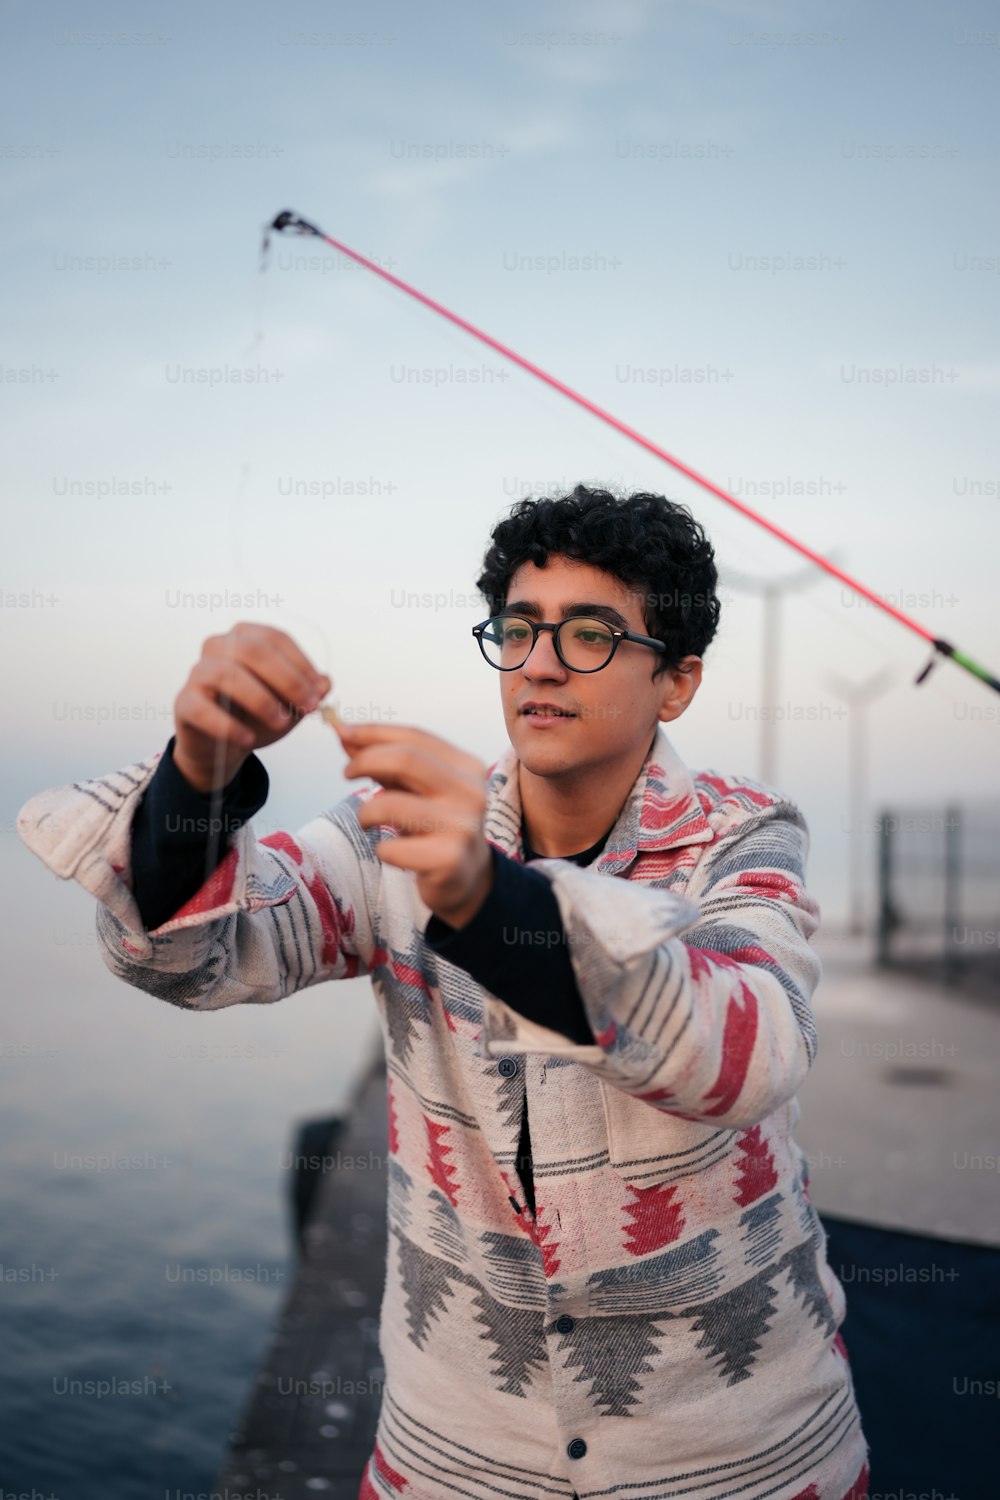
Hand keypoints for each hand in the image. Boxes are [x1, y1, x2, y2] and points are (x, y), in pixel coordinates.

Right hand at [173, 623, 330, 793]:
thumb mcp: (289, 704)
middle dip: (287, 679)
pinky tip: (248, 739)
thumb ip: (309, 692)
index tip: (319, 692)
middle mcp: (218, 646)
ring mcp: (198, 672)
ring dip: (261, 700)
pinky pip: (202, 708)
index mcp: (245, 637)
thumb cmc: (256, 716)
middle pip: (253, 650)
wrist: (223, 746)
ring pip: (227, 674)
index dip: (301, 664)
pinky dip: (228, 725)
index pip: (276, 639)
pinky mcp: (184, 702)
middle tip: (309, 706)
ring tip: (282, 722)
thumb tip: (325, 683)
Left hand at [337, 721, 493, 926]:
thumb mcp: (415, 789)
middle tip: (346, 773)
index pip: (416, 737)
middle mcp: (470, 793)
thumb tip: (344, 733)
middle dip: (365, 761)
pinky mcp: (448, 861)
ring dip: (366, 812)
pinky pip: (391, 848)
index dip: (374, 731)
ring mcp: (462, 828)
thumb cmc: (434, 826)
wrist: (467, 879)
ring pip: (390, 805)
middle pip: (406, 759)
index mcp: (467, 767)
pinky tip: (395, 853)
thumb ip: (385, 762)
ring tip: (368, 821)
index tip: (342, 732)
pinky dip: (382, 849)